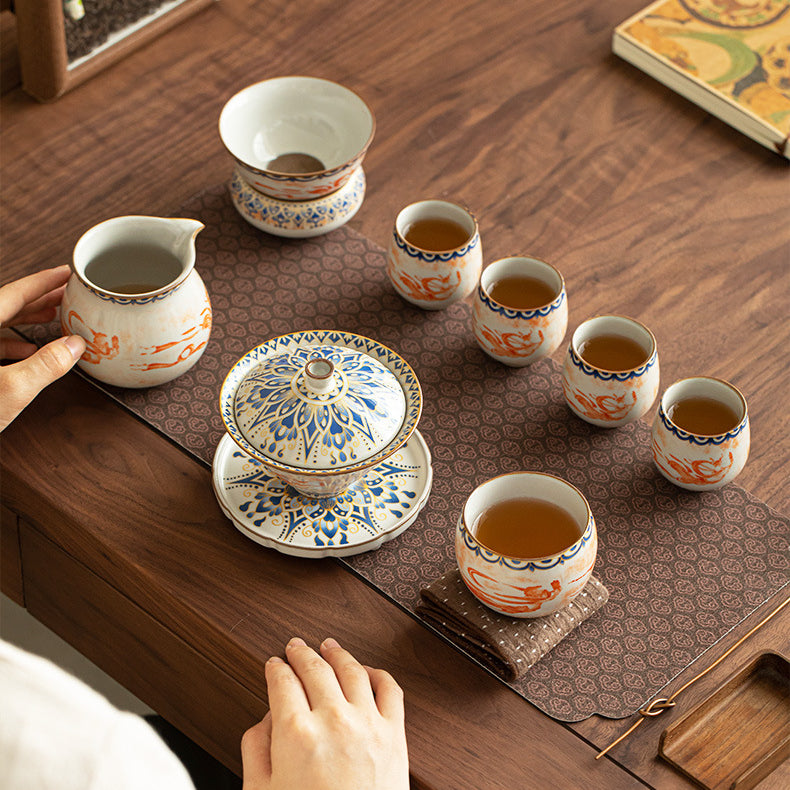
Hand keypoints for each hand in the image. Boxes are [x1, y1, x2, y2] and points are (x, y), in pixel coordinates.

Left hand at [0, 265, 85, 431]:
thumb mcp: (10, 390)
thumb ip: (46, 365)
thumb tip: (72, 346)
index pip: (11, 294)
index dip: (42, 282)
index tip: (64, 273)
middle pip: (4, 306)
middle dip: (38, 300)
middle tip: (65, 296)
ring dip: (27, 321)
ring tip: (54, 320)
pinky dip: (11, 343)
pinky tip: (28, 351)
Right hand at [241, 637, 408, 789]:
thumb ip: (255, 751)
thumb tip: (263, 720)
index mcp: (296, 733)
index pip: (282, 681)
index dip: (275, 668)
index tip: (273, 664)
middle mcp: (333, 719)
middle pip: (314, 667)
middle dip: (301, 652)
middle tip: (296, 646)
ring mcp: (368, 724)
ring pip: (351, 669)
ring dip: (337, 653)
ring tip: (329, 646)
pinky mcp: (395, 735)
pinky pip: (390, 689)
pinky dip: (377, 673)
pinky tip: (367, 670)